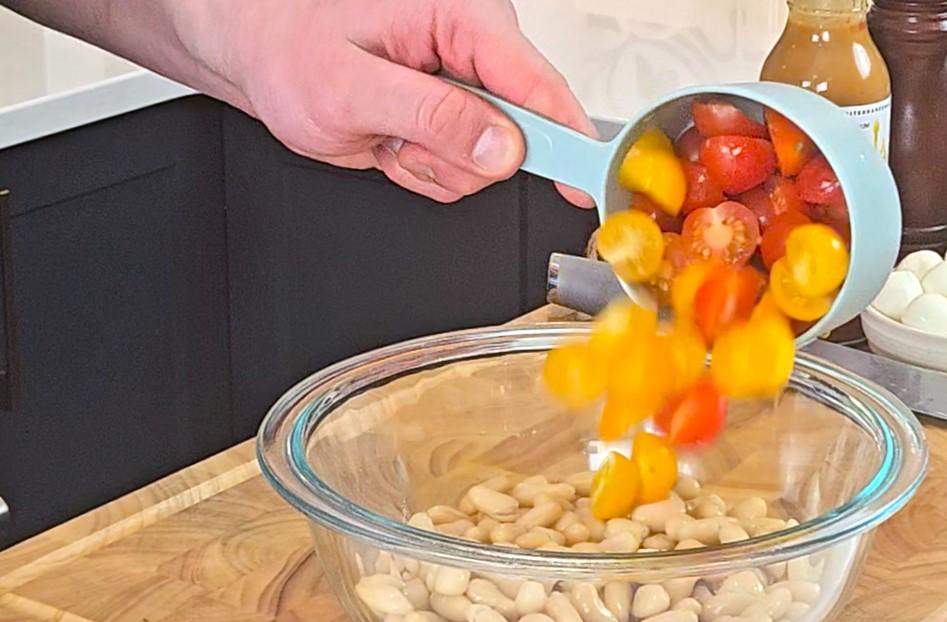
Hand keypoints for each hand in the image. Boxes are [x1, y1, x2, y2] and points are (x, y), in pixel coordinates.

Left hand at [203, 0, 595, 204]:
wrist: (258, 51)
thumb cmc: (287, 44)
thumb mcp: (350, 87)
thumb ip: (431, 116)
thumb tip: (502, 146)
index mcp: (460, 16)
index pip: (537, 84)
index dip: (568, 138)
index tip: (587, 179)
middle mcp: (472, 49)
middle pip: (518, 136)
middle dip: (457, 154)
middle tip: (399, 136)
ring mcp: (465, 87)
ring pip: (488, 162)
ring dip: (431, 163)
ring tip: (386, 131)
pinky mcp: (453, 116)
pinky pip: (463, 170)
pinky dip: (421, 168)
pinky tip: (391, 138)